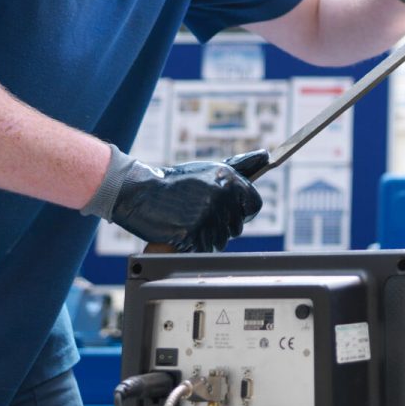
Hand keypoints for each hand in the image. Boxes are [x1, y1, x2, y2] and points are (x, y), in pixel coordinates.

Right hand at [109, 149, 266, 251]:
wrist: (139, 192)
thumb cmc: (175, 182)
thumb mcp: (209, 169)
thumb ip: (239, 165)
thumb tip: (264, 155)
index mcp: (229, 179)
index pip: (254, 205)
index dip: (242, 213)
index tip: (228, 213)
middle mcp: (222, 195)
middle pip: (236, 228)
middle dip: (220, 227)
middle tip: (197, 214)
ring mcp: (208, 214)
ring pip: (220, 241)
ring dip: (205, 238)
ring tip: (186, 221)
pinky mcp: (192, 231)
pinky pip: (202, 250)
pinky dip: (191, 246)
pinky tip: (179, 231)